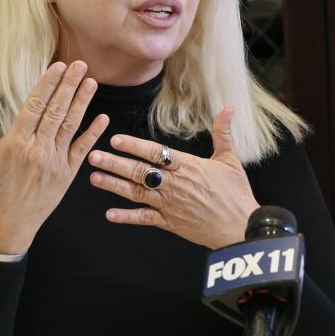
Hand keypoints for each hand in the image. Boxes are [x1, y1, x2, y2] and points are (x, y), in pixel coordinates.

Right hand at [0, 61, 107, 254]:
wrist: (8, 224)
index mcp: (15, 143)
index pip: (35, 106)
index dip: (48, 84)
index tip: (58, 66)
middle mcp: (38, 149)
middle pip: (56, 110)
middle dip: (69, 85)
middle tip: (80, 64)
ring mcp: (55, 161)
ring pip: (71, 125)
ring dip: (82, 102)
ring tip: (91, 82)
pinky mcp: (67, 174)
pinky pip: (82, 149)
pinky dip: (93, 133)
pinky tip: (103, 118)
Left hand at [88, 106, 259, 249]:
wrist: (240, 227)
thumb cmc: (236, 194)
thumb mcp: (231, 160)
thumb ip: (223, 133)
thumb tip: (229, 108)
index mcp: (188, 167)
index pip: (156, 153)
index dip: (134, 146)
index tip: (116, 139)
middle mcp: (175, 185)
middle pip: (140, 172)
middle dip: (115, 164)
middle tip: (94, 156)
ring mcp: (170, 205)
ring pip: (137, 193)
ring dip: (114, 185)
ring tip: (94, 177)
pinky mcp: (170, 223)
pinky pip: (145, 219)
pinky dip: (127, 217)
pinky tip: (109, 214)